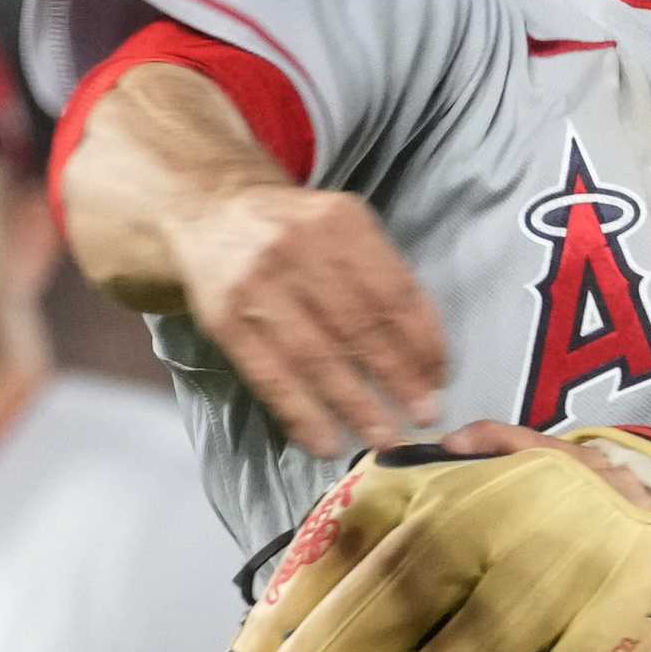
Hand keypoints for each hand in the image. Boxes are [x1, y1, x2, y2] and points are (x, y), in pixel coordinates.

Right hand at [172, 185, 448, 454]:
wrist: (209, 209)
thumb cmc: (291, 228)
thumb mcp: (340, 228)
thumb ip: (377, 273)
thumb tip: (421, 351)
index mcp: (338, 223)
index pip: (392, 291)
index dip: (422, 340)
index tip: (441, 377)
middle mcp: (297, 250)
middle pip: (359, 325)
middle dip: (398, 377)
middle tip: (425, 416)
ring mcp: (257, 286)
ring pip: (316, 356)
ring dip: (355, 405)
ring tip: (384, 438)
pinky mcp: (225, 321)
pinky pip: (270, 376)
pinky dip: (301, 413)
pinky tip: (325, 442)